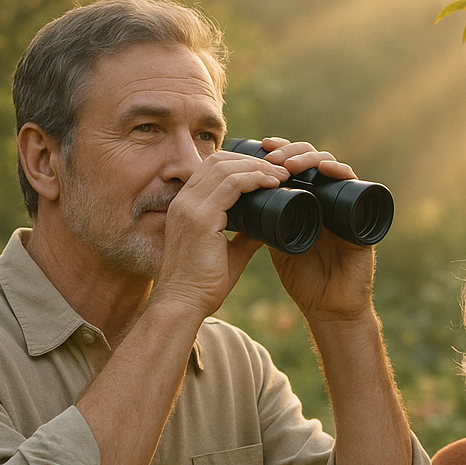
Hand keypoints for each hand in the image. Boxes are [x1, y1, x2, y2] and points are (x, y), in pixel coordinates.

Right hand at [154, 147, 289, 318]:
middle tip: (280, 170)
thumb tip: (266, 226)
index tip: (268, 172)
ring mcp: (189, 207)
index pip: (211, 168)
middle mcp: (184, 201)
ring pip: (225, 167)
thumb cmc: (203, 284)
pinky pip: (231, 185)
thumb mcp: (228, 253)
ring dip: (257, 167)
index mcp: (186, 206)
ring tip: (281, 175)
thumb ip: (244, 236)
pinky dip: (254, 179)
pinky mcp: (200, 218)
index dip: (241, 163)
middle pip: (218, 160)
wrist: (183, 305)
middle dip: (252, 160)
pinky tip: (272, 183)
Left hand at [258, 139, 375, 321]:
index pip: (297, 165)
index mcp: (308, 202)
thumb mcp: (278, 245)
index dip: (281, 151)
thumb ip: (265, 224)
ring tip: (290, 163)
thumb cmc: (304, 280)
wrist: (328, 308)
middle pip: (313, 159)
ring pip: (332, 166)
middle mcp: (327, 199)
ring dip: (311, 158)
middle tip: (271, 154)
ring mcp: (344, 205)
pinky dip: (341, 172)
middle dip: (291, 150)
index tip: (261, 145)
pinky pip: (354, 185)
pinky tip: (326, 169)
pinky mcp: (360, 216)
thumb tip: (238, 200)